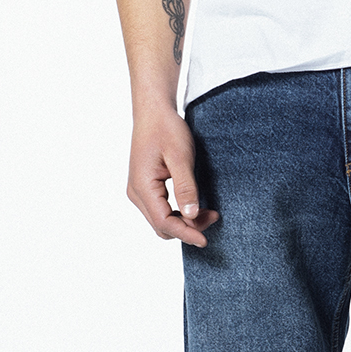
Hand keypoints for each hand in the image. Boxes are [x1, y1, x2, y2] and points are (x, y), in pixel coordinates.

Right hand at [127, 104, 219, 244]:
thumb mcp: (181, 157)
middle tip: (214, 217)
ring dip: (184, 222)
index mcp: (142, 186)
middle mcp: (136, 193)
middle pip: (162, 226)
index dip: (185, 233)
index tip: (205, 240)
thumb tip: (191, 216)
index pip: (163, 222)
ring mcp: (139, 191)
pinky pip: (161, 210)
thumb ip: (185, 187)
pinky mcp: (145, 188)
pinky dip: (178, 213)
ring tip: (209, 212)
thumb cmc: (166, 129)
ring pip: (161, 220)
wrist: (154, 112)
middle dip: (188, 228)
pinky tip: (195, 207)